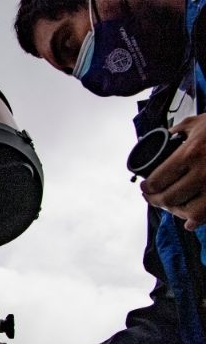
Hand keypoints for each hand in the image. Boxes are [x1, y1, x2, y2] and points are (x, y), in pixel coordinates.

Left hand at [142, 114, 205, 229]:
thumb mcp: (198, 123)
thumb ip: (177, 131)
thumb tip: (163, 139)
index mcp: (191, 153)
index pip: (158, 180)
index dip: (147, 188)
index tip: (144, 188)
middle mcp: (204, 173)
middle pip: (170, 198)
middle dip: (156, 201)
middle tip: (152, 198)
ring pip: (189, 212)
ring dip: (176, 212)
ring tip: (170, 207)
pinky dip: (196, 220)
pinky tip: (190, 221)